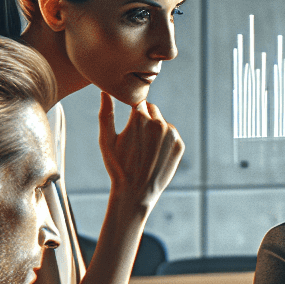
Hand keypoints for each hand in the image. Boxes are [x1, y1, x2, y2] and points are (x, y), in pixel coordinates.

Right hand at [98, 91, 183, 214]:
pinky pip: (171, 135)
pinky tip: (155, 154)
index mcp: (140, 118)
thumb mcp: (106, 140)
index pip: (137, 101)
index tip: (128, 123)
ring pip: (162, 122)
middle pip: (151, 109)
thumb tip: (105, 91)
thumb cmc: (118, 166)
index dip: (131, 112)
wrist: (136, 192)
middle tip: (136, 139)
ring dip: (155, 129)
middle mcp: (159, 123)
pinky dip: (164, 140)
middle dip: (144, 119)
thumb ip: (106, 113)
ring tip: (144, 149)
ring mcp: (172, 134)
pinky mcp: (179, 144)